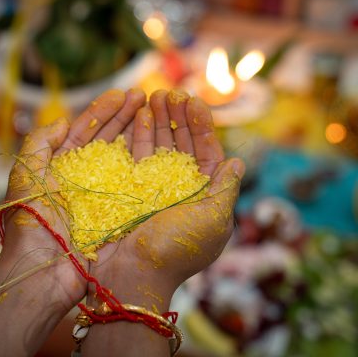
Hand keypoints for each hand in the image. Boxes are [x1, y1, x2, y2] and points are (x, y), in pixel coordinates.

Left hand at [2, 88, 145, 308]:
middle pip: (107, 141)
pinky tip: (160, 146)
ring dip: (138, 134)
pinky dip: (146, 165)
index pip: (84, 132)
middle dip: (125, 117)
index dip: (102, 111)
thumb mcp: (27, 174)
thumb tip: (64, 120)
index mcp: (60, 168)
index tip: (121, 93)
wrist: (43, 270)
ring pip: (124, 158)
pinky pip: (134, 185)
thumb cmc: (31, 222)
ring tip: (155, 111)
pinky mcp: (118, 214)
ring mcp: (102, 197)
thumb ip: (40, 142)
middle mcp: (83, 180)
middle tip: (145, 95)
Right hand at [82, 90, 244, 355]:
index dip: (201, 125)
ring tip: (152, 94)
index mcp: (203, 198)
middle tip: (168, 91)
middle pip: (180, 145)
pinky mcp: (128, 190)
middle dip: (176, 117)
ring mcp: (152, 190)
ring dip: (156, 120)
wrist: (131, 274)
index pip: (206, 153)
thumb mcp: (212, 219)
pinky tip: (137, 114)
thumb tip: (238, 160)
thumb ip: (225, 188)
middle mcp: (179, 191)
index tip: (193, 100)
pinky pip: (134, 157)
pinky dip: (137, 135)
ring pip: (157, 147)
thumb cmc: (176, 249)